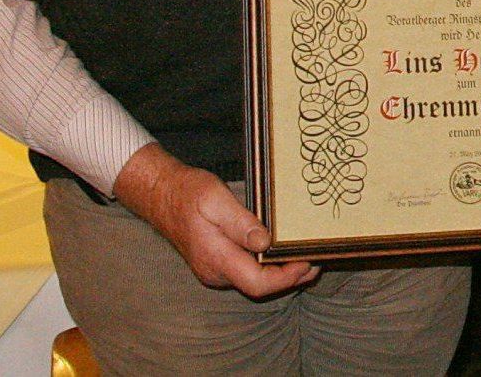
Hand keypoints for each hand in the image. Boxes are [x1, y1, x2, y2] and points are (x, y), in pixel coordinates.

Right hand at [112, 143, 317, 295]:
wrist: (161, 194)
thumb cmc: (189, 193)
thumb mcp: (216, 200)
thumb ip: (241, 223)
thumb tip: (266, 243)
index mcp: (216, 258)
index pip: (258, 284)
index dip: (287, 278)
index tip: (309, 261)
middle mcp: (216, 272)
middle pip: (260, 287)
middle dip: (291, 277)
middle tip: (318, 257)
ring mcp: (215, 270)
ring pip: (254, 281)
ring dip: (282, 272)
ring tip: (308, 255)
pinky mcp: (217, 263)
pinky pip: (247, 272)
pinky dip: (269, 266)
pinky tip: (283, 251)